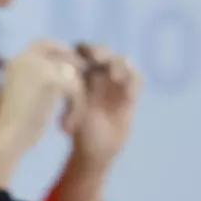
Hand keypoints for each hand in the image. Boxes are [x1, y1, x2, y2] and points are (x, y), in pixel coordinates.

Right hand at [0, 40, 86, 168]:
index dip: (63, 53)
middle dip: (78, 71)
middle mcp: (25, 57)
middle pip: (65, 54)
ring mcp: (36, 65)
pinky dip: (77, 108)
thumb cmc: (16, 125)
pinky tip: (66, 125)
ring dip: (78, 97)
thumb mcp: (26, 95)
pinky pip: (77, 88)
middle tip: (80, 96)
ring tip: (70, 119)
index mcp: (16, 60)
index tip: (75, 71)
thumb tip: (70, 68)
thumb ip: (40, 78)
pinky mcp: (50, 78)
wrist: (7, 138)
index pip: (45, 43)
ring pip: (74, 73)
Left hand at [66, 42, 139, 172]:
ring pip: (122, 61)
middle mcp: (98, 74)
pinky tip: (129, 94)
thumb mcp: (71, 110)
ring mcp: (116, 83)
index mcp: (79, 74)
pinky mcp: (131, 93)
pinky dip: (134, 80)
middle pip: (101, 51)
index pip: (81, 50)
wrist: (96, 149)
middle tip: (97, 59)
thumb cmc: (78, 129)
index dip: (82, 50)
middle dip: (99, 51)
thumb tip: (64, 80)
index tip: (79, 58)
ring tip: (114, 76)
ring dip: (118, 64)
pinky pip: (136, 79)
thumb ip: (71, 94)